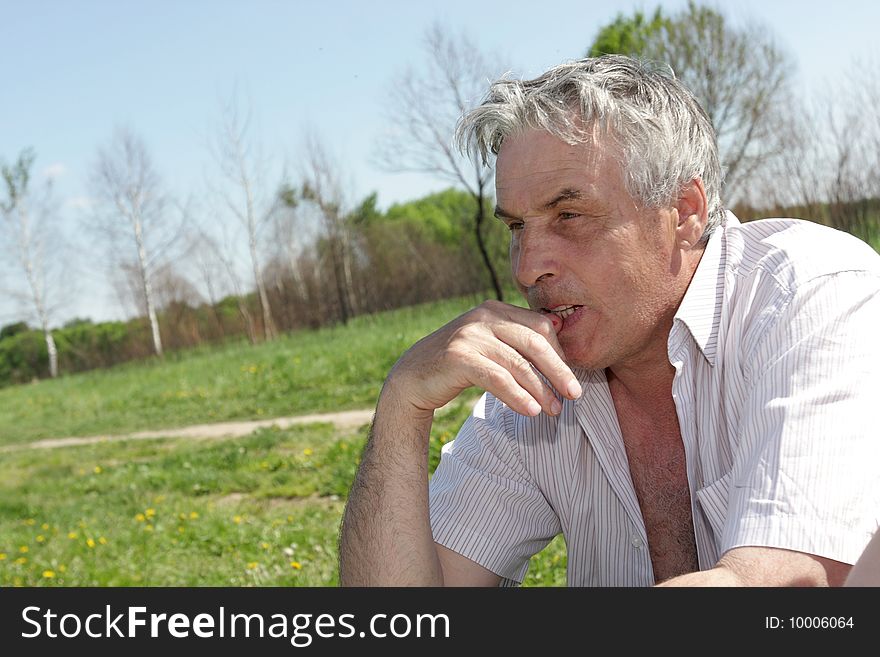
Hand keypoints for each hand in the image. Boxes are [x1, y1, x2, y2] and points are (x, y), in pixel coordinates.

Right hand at [384, 300, 582, 417]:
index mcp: (495, 309)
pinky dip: (518, 396)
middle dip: (558, 370)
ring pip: (518, 363)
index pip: (540, 326)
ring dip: (541, 389)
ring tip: (555, 411)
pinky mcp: (458, 357)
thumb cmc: (459, 364)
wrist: (413, 377)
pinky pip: (497, 378)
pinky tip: (531, 411)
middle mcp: (484, 315)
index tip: (570, 378)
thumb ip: (518, 338)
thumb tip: (560, 328)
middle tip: (575, 394)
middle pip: (534, 341)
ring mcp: (470, 335)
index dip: (559, 353)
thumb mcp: (490, 344)